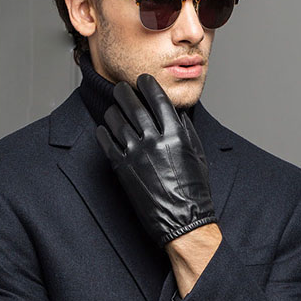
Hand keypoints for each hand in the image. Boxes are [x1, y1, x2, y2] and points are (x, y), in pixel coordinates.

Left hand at [96, 74, 216, 246]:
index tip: (142, 80)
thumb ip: (184, 130)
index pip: (157, 99)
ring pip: (116, 122)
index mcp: (175, 134)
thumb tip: (174, 113)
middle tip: (120, 88)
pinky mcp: (123, 168)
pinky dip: (103, 133)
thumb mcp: (197, 154)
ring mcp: (136, 154)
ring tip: (112, 109)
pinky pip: (107, 143)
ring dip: (113, 111)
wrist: (183, 220)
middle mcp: (154, 140)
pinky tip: (103, 129)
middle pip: (133, 106)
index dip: (147, 85)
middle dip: (124, 93)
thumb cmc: (194, 190)